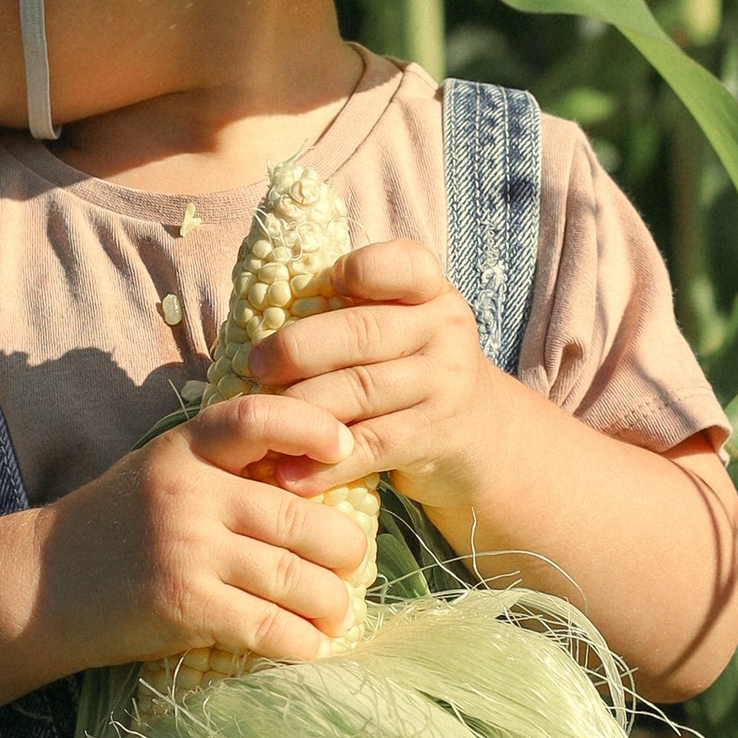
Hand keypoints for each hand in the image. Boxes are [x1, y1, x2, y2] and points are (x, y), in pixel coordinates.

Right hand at [39, 392, 374, 670]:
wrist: (40, 586)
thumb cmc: (113, 528)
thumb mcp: (159, 472)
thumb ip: (221, 467)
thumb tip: (314, 477)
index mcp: (185, 449)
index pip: (259, 419)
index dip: (313, 427)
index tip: (344, 448)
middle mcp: (189, 493)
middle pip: (300, 516)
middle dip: (344, 549)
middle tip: (353, 564)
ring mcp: (187, 550)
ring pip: (294, 577)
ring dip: (331, 602)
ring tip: (337, 612)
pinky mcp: (184, 605)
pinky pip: (267, 625)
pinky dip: (301, 641)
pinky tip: (310, 645)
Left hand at [244, 242, 512, 536]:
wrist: (481, 436)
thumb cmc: (413, 372)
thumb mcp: (403, 329)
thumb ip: (354, 313)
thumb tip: (260, 312)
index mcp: (431, 291)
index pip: (404, 265)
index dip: (362, 268)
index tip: (323, 281)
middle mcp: (445, 330)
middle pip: (362, 332)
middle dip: (299, 348)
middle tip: (256, 365)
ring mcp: (447, 383)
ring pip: (361, 390)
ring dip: (303, 408)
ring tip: (263, 417)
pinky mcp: (440, 436)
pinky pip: (372, 446)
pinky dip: (326, 462)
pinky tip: (290, 472)